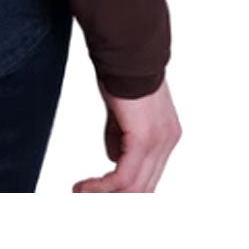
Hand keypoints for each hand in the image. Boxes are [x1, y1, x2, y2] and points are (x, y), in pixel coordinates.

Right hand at [72, 75, 180, 192]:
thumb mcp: (122, 111)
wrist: (125, 50)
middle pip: (144, 188)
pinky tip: (84, 187)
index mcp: (166, 134)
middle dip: (113, 198)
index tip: (96, 191)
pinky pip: (124, 178)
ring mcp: (159, 142)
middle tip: (85, 197)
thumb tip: (112, 158)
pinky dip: (102, 187)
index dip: (123, 189)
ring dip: (104, 196)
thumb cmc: (120, 71)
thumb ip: (120, 135)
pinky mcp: (144, 140)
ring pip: (134, 188)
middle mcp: (168, 141)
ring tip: (80, 193)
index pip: (148, 176)